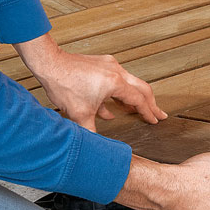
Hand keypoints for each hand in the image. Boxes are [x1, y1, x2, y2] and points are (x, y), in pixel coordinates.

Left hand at [13, 33, 166, 131]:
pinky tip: (112, 104)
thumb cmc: (63, 83)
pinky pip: (117, 78)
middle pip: (142, 88)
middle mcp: (116, 72)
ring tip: (138, 109)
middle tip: (159, 113)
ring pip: (131, 82)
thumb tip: (97, 145)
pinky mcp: (102, 63)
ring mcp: (110, 65)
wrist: (49, 63)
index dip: (148, 112)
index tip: (155, 120)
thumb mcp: (79, 114)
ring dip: (135, 97)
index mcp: (115, 84)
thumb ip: (92, 131)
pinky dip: (120, 92)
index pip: (139, 100)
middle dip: (152, 103)